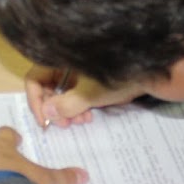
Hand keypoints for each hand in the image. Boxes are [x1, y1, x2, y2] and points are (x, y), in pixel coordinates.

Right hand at [26, 66, 143, 127]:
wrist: (149, 74)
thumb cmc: (117, 77)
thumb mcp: (89, 94)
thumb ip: (65, 105)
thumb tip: (46, 113)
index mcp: (60, 57)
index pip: (34, 78)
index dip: (35, 100)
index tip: (44, 121)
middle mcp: (64, 61)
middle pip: (47, 86)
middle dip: (53, 108)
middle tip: (63, 125)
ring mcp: (77, 70)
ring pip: (61, 92)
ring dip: (67, 110)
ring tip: (80, 121)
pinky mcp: (88, 78)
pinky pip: (74, 93)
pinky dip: (77, 106)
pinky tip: (88, 116)